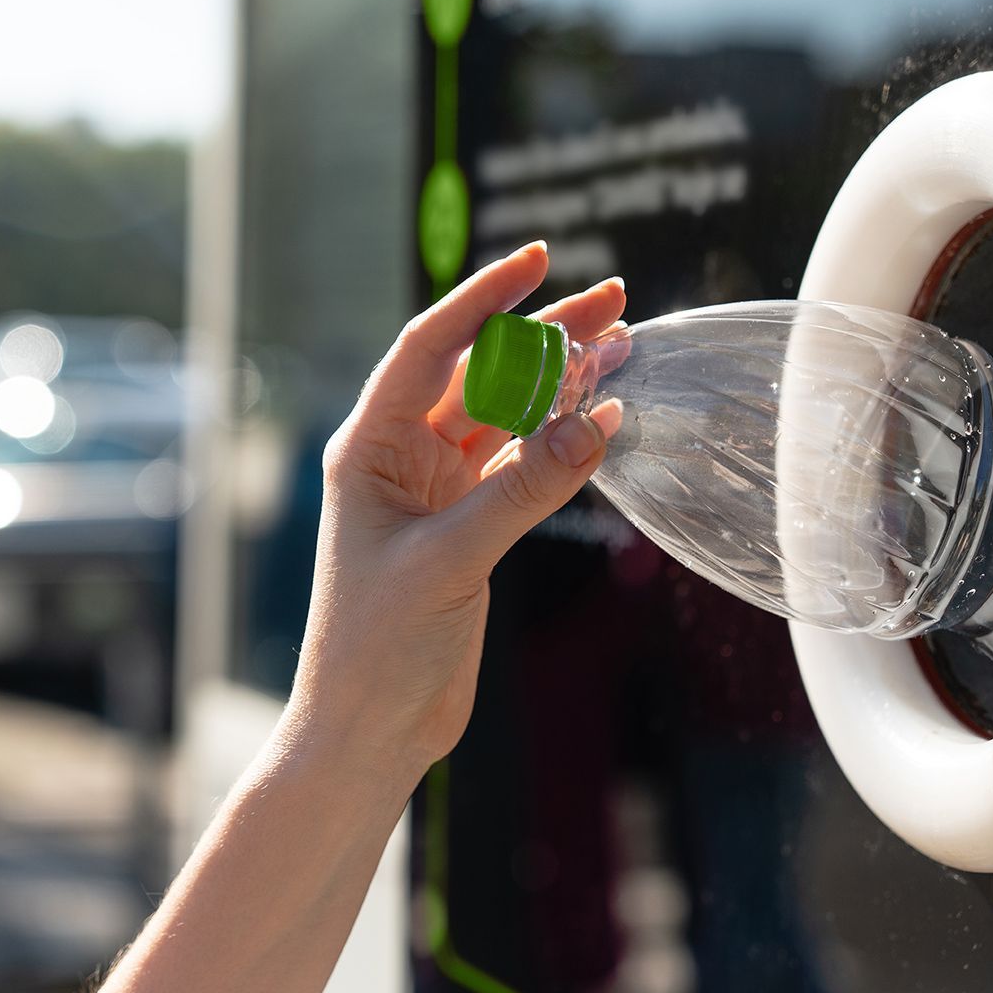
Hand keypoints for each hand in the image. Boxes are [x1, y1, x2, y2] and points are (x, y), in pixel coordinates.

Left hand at [290, 242, 627, 772]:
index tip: (539, 261)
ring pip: (507, 417)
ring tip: (622, 343)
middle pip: (480, 374)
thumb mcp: (451, 560)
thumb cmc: (377, 647)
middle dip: (542, 334)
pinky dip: (561, 441)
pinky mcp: (469, 528)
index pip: (431, 349)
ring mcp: (437, 492)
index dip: (484, 300)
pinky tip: (604, 414)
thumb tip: (597, 422)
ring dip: (560, 384)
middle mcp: (400, 459)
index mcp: (369, 448)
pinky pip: (522, 465)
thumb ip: (525, 490)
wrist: (370, 730)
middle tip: (612, 299)